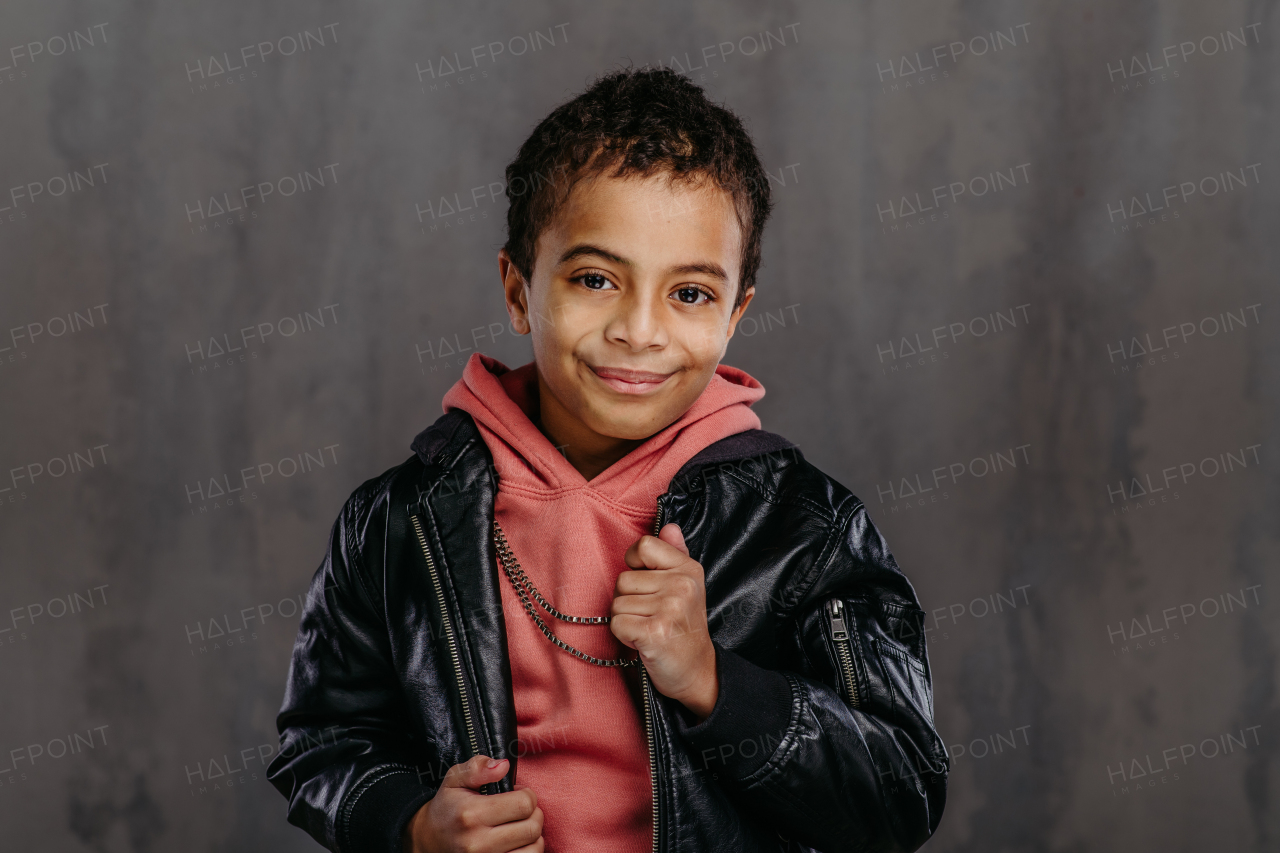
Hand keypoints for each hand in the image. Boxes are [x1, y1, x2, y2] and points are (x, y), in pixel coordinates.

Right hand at [402, 755, 542, 852]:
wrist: (428, 841)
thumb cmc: (447, 808)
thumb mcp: (455, 780)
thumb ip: (478, 768)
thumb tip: (503, 765)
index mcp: (471, 815)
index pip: (524, 804)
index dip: (527, 794)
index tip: (516, 794)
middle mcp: (478, 843)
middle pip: (532, 827)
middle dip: (533, 814)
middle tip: (520, 810)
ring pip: (534, 848)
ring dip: (533, 835)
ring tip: (519, 826)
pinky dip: (528, 850)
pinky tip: (517, 842)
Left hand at [611, 523, 718, 719]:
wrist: (697, 670)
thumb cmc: (684, 627)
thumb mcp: (687, 585)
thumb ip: (675, 554)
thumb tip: (669, 527)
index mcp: (688, 569)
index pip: (644, 546)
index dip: (635, 564)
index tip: (646, 583)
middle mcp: (681, 585)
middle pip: (624, 579)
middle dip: (629, 600)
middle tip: (651, 616)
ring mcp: (669, 608)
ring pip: (617, 604)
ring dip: (626, 620)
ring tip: (649, 628)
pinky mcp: (655, 632)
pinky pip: (617, 624)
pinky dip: (624, 637)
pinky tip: (643, 641)